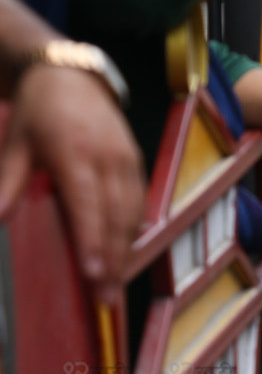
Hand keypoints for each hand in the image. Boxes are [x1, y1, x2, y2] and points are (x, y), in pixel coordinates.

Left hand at [0, 65, 145, 299]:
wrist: (72, 74)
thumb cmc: (39, 111)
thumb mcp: (16, 143)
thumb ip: (9, 183)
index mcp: (76, 154)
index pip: (87, 206)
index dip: (92, 242)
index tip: (94, 274)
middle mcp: (109, 159)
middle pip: (116, 218)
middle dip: (113, 260)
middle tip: (106, 298)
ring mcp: (127, 158)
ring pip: (132, 213)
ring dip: (126, 250)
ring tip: (115, 284)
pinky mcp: (136, 159)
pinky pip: (138, 201)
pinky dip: (131, 229)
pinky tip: (124, 250)